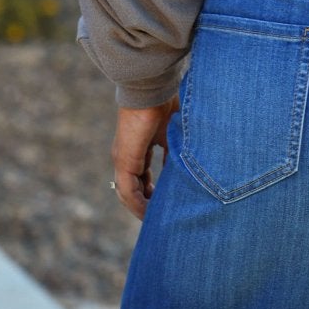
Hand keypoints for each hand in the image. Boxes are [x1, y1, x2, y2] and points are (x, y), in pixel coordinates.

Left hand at [111, 99, 176, 219]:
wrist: (151, 88)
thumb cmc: (166, 103)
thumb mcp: (175, 135)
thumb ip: (175, 154)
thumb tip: (185, 174)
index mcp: (138, 148)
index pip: (142, 177)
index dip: (152, 192)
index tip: (166, 203)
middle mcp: (127, 156)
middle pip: (132, 189)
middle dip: (146, 204)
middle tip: (161, 216)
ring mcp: (123, 159)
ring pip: (128, 193)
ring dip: (141, 208)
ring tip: (156, 220)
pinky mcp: (124, 161)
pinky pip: (127, 191)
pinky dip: (137, 205)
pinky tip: (149, 214)